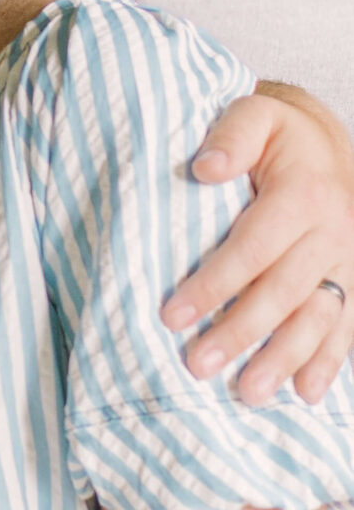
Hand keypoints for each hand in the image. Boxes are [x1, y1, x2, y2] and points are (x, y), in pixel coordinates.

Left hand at [163, 89, 353, 403]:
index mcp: (305, 194)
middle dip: (241, 332)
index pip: (253, 247)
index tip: (172, 316)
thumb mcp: (255, 116)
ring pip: (318, 317)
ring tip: (251, 393)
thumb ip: (231, 136)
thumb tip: (205, 167)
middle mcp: (335, 232)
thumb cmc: (278, 137)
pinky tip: (308, 393)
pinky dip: (330, 361)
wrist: (329, 146)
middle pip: (284, 291)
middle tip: (198, 366)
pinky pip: (347, 325)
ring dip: (285, 359)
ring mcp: (350, 261)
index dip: (214, 283)